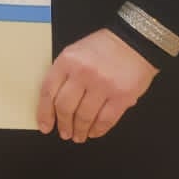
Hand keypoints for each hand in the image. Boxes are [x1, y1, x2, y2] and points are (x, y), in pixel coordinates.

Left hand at [37, 28, 157, 141]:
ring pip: (84, 116)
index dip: (44, 112)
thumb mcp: (75, 52)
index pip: (49, 91)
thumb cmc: (102, 48)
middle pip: (65, 107)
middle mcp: (83, 73)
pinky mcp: (122, 97)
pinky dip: (98, 130)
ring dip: (80, 130)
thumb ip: (64, 74)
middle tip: (64, 133)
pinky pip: (106, 120)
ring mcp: (103, 86)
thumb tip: (53, 103)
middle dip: (63, 124)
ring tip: (79, 136)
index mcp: (67, 61)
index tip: (45, 126)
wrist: (134, 42)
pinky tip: (94, 133)